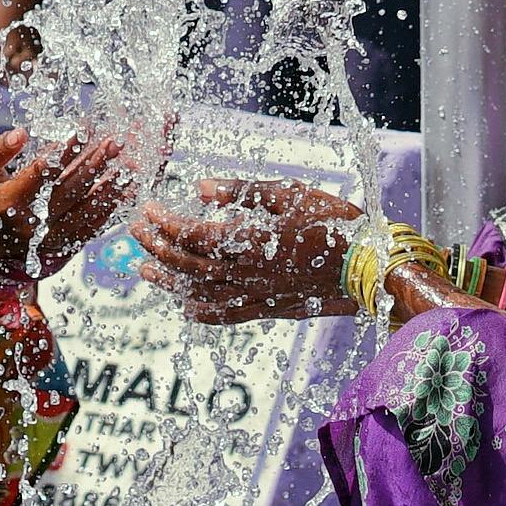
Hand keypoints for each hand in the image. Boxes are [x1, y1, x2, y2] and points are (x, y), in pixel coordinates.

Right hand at [0, 126, 141, 274]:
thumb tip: (22, 133)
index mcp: (10, 200)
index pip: (43, 172)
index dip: (64, 152)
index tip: (82, 131)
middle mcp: (31, 222)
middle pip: (70, 190)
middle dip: (94, 164)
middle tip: (114, 143)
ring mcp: (46, 237)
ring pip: (84, 212)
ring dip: (107, 189)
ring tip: (127, 167)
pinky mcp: (57, 246)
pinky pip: (87, 229)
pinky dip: (106, 212)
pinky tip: (121, 194)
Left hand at [128, 176, 361, 323]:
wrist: (369, 267)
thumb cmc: (334, 223)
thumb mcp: (290, 194)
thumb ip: (243, 191)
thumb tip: (200, 189)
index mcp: (252, 242)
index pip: (194, 236)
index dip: (166, 223)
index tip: (148, 209)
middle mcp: (249, 274)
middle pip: (189, 265)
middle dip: (158, 248)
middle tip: (136, 232)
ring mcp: (256, 296)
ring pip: (200, 293)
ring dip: (169, 281)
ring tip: (145, 270)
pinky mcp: (267, 310)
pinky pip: (226, 315)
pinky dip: (201, 311)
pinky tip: (185, 305)